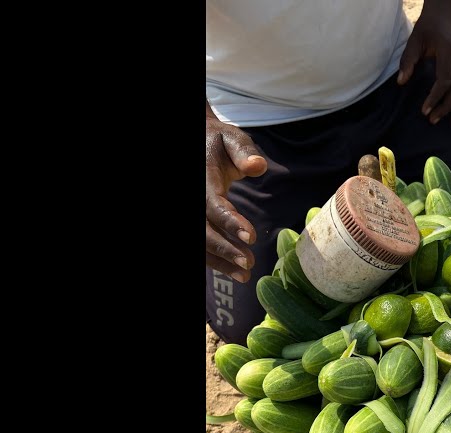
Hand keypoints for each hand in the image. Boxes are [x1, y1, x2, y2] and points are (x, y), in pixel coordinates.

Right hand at [206, 108, 267, 282]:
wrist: (199, 143)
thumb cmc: (219, 143)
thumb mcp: (232, 138)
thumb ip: (244, 151)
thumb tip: (257, 167)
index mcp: (202, 179)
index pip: (213, 205)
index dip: (230, 222)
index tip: (251, 237)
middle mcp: (194, 198)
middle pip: (203, 230)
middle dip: (224, 249)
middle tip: (248, 263)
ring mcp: (193, 212)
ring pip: (200, 243)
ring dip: (219, 261)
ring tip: (244, 275)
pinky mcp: (197, 221)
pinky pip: (201, 244)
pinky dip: (215, 260)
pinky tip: (234, 272)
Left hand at [397, 1, 450, 127]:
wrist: (443, 14)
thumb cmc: (426, 28)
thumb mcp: (414, 40)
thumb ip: (408, 61)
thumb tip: (401, 83)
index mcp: (448, 50)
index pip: (444, 80)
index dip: (435, 97)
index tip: (425, 110)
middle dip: (447, 107)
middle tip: (433, 120)